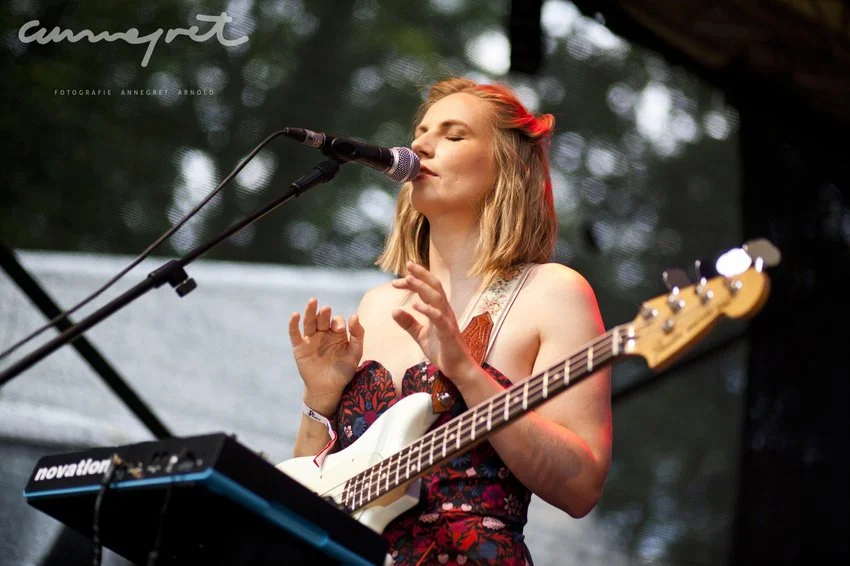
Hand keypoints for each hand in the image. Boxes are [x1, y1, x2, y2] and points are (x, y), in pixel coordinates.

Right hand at [288, 298, 364, 415]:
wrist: (328, 389)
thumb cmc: (344, 371)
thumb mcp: (355, 352)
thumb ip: (358, 334)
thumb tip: (355, 315)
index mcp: (336, 333)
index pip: (336, 321)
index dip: (338, 323)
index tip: (341, 330)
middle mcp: (323, 334)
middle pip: (322, 318)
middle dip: (324, 313)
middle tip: (327, 309)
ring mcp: (310, 340)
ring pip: (309, 322)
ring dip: (310, 311)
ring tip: (313, 301)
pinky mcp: (299, 347)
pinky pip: (295, 334)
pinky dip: (293, 324)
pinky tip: (295, 315)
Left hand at [391, 262, 476, 382]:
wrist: (458, 369)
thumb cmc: (442, 351)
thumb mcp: (420, 335)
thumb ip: (408, 323)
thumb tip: (394, 311)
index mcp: (439, 310)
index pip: (428, 289)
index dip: (416, 280)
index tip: (399, 278)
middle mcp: (445, 312)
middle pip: (435, 287)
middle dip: (421, 274)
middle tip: (407, 265)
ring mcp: (448, 321)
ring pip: (436, 298)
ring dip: (422, 287)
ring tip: (408, 280)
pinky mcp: (448, 333)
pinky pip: (438, 318)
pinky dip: (427, 309)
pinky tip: (415, 305)